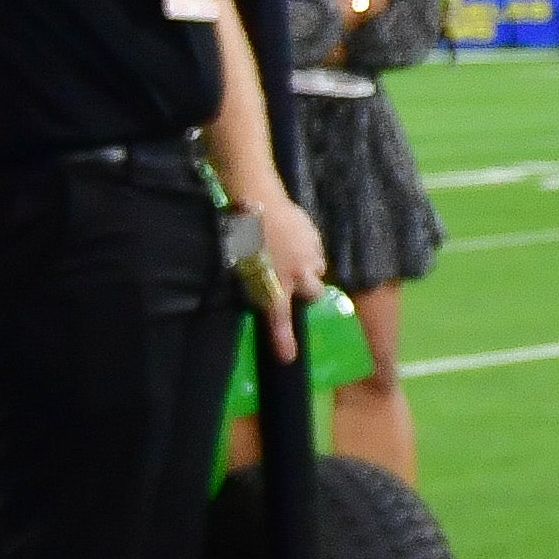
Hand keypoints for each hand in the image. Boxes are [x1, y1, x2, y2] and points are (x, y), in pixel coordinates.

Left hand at [245, 196, 325, 362]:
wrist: (257, 202)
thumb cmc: (241, 233)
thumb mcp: (242, 264)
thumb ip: (258, 281)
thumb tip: (267, 291)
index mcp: (274, 284)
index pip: (280, 319)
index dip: (284, 340)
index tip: (288, 357)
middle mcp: (297, 275)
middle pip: (314, 293)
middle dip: (307, 290)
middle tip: (294, 280)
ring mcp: (310, 256)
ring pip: (317, 270)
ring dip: (307, 268)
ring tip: (291, 254)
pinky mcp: (315, 238)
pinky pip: (317, 250)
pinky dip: (308, 249)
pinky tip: (294, 237)